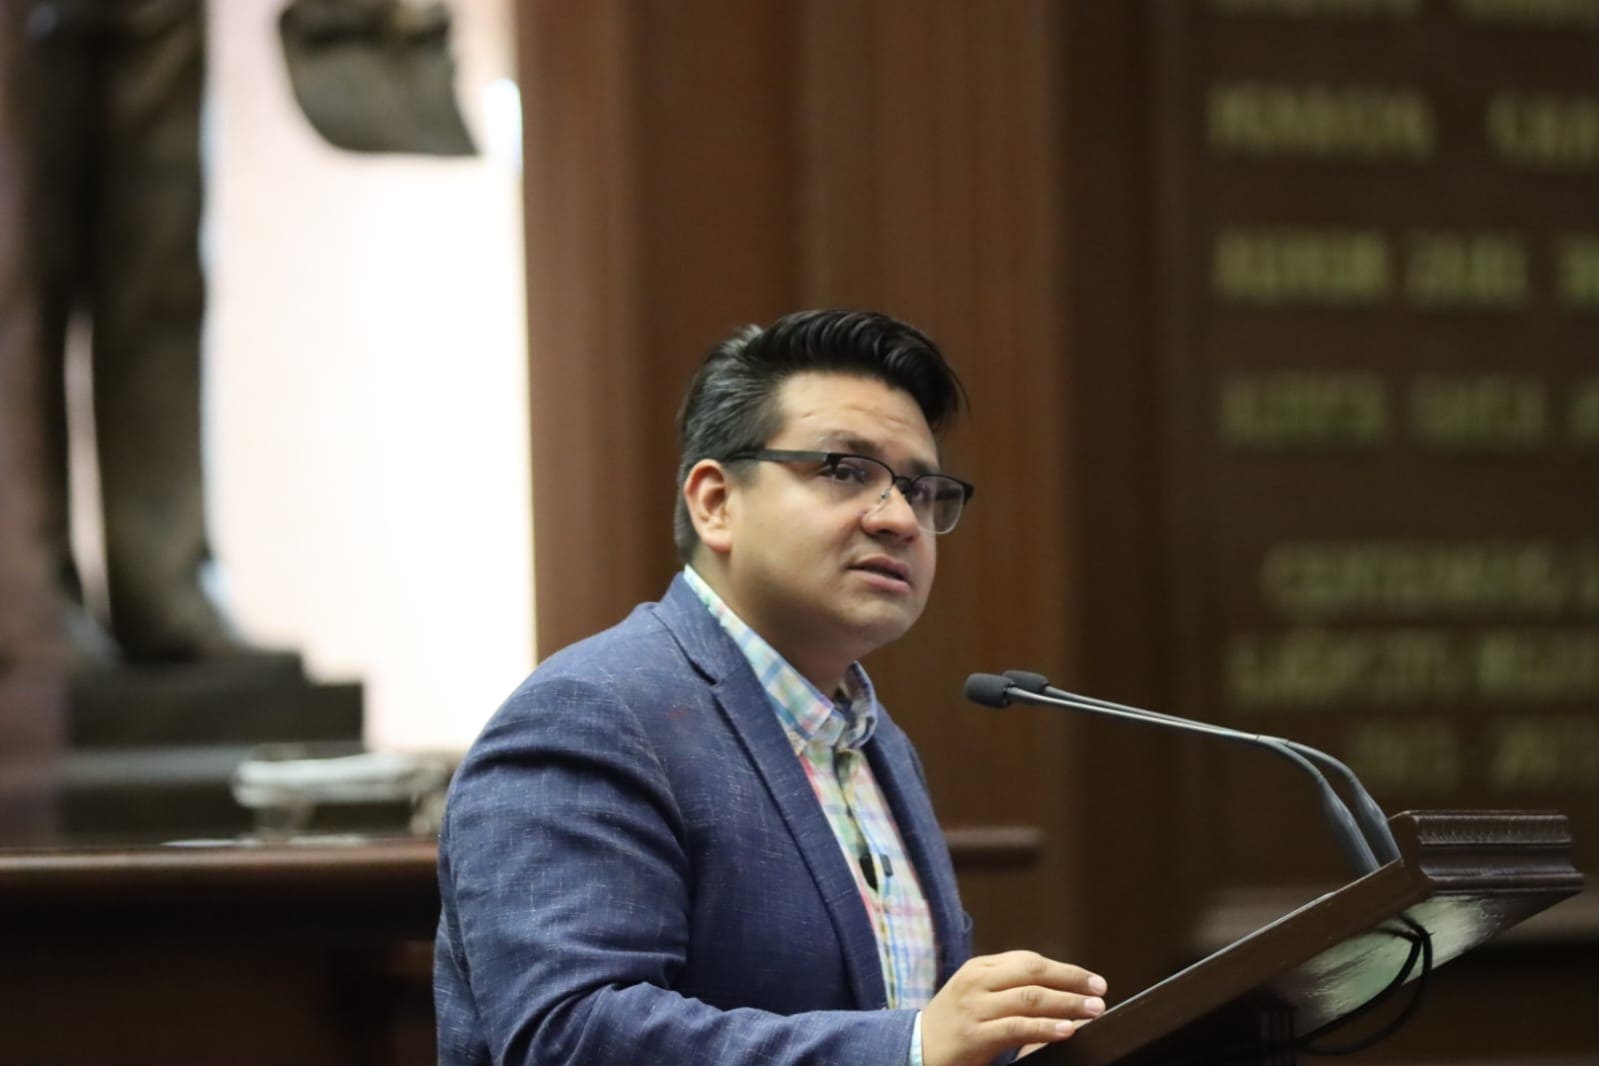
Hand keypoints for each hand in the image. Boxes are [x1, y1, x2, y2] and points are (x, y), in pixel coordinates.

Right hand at [920, 950, 1107, 1065]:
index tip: (1092, 980)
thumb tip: (1059, 988)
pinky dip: (1045, 1028)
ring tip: (1093, 1011)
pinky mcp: (975, 1035)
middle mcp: (977, 981)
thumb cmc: (954, 1022)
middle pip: (1033, 973)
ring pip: (1029, 998)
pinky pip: (1017, 1028)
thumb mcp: (976, 993)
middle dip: (1071, 981)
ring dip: (1067, 1004)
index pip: (1029, 960)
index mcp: (980, 967)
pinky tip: (1066, 1030)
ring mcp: (975, 1008)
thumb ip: (1009, 985)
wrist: (917, 1048)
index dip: (1065, 969)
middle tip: (1099, 992)